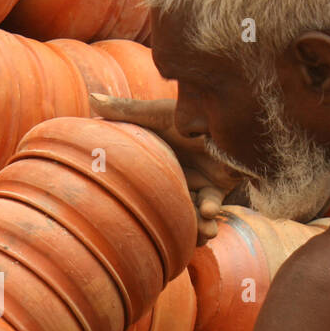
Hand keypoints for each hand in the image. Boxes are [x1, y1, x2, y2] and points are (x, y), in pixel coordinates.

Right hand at [90, 93, 249, 243]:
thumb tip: (90, 98)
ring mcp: (196, 181)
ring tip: (191, 232)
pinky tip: (209, 215)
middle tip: (157, 231)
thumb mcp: (158, 113)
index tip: (124, 210)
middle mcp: (174, 172)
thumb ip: (126, 111)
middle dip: (164, 218)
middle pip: (164, 202)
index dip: (133, 196)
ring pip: (187, 211)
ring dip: (190, 225)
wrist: (239, 115)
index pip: (142, 180)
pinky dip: (209, 214)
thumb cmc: (195, 112)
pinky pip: (210, 207)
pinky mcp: (218, 186)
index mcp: (157, 158)